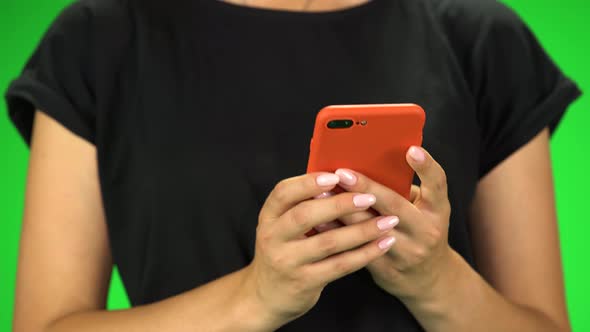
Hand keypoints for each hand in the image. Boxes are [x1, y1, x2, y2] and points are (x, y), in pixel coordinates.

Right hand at [241, 172, 397, 326]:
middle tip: (369, 198)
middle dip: (339, 204)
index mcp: (268, 216)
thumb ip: (303, 205)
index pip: (283, 192)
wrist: (266, 298)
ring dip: (361, 230)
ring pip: (328, 242)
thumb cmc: (283, 251)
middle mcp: (273, 237)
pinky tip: (383, 244)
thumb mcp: (281, 227)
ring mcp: (287, 261)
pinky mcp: (304, 282)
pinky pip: (340, 265)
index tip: (335, 176)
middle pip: (305, 215)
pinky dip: (364, 253)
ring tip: (387, 221)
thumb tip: (342, 180)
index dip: (308, 183)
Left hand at [316, 146, 453, 302]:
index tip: (411, 150)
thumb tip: (366, 161)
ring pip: (369, 228)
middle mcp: (425, 231)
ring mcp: (407, 252)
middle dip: (365, 187)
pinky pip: (356, 248)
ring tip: (320, 193)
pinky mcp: (386, 269)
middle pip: (393, 205)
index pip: (437, 184)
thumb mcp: (422, 209)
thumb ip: (402, 189)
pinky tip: (318, 220)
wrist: (428, 279)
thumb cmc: (418, 230)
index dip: (426, 166)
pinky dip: (336, 232)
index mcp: (436, 210)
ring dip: (342, 209)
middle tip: (341, 173)